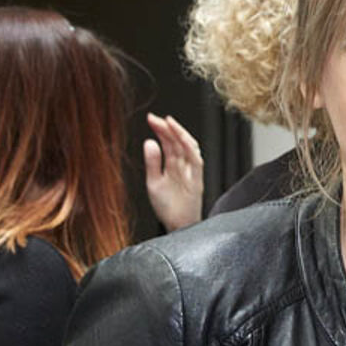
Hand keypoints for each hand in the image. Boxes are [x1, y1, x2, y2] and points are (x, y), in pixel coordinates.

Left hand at [144, 114, 203, 232]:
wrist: (177, 227)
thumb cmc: (167, 208)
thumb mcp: (153, 183)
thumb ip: (152, 163)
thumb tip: (149, 142)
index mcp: (172, 165)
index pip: (168, 142)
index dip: (161, 129)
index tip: (151, 119)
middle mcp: (183, 166)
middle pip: (178, 142)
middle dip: (168, 128)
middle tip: (156, 118)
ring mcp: (191, 173)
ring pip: (189, 148)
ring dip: (180, 134)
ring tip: (169, 124)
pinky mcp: (196, 182)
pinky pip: (197, 163)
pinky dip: (191, 151)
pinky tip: (183, 141)